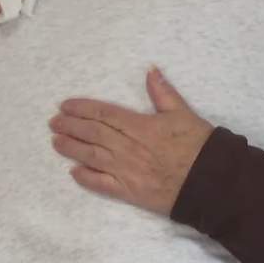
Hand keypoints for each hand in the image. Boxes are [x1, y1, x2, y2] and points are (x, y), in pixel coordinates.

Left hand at [49, 67, 214, 216]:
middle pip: (93, 133)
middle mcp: (129, 147)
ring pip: (92, 156)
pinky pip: (102, 184)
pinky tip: (73, 172)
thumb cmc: (199, 146)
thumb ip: (163, 93)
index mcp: (141, 126)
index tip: (66, 105)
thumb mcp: (183, 113)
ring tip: (56, 142)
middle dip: (71, 126)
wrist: (210, 182)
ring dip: (72, 148)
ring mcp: (127, 171)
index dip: (82, 108)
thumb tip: (150, 70)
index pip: (104, 114)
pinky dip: (86, 178)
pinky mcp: (130, 191)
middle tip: (54, 122)